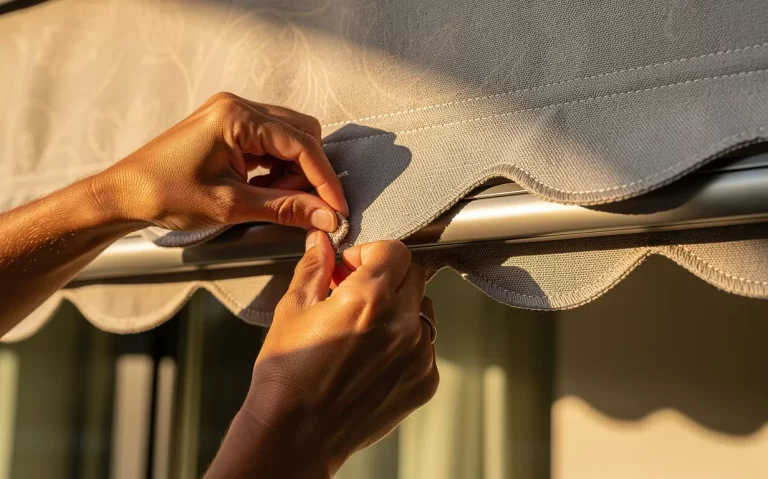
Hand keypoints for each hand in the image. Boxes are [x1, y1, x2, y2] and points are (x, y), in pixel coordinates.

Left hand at [93, 92, 347, 231]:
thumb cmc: (164, 194)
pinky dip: (277, 169)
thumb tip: (326, 216)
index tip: (337, 207)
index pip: (300, 143)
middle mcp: (238, 107)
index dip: (324, 178)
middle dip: (310, 172)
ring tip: (282, 201)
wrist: (122, 194)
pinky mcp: (228, 129)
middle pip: (300, 133)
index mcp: (237, 116)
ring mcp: (233, 115)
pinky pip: (269, 144)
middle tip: (308, 207)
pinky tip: (269, 191)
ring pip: (288, 139)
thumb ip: (284, 208)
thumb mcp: (231, 205)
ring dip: (294, 172)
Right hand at [206, 235, 438, 477]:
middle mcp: (402, 324)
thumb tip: (321, 242)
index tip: (352, 267)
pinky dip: (406, 344)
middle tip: (356, 293)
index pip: (394, 250)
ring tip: (366, 328)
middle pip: (413, 275)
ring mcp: (418, 355)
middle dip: (387, 277)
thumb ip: (314, 268)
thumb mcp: (293, 310)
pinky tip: (373, 358)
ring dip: (400, 309)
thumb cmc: (288, 376)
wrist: (296, 435)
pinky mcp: (424, 381)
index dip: (370, 253)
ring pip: (423, 311)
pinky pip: (425, 347)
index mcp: (369, 298)